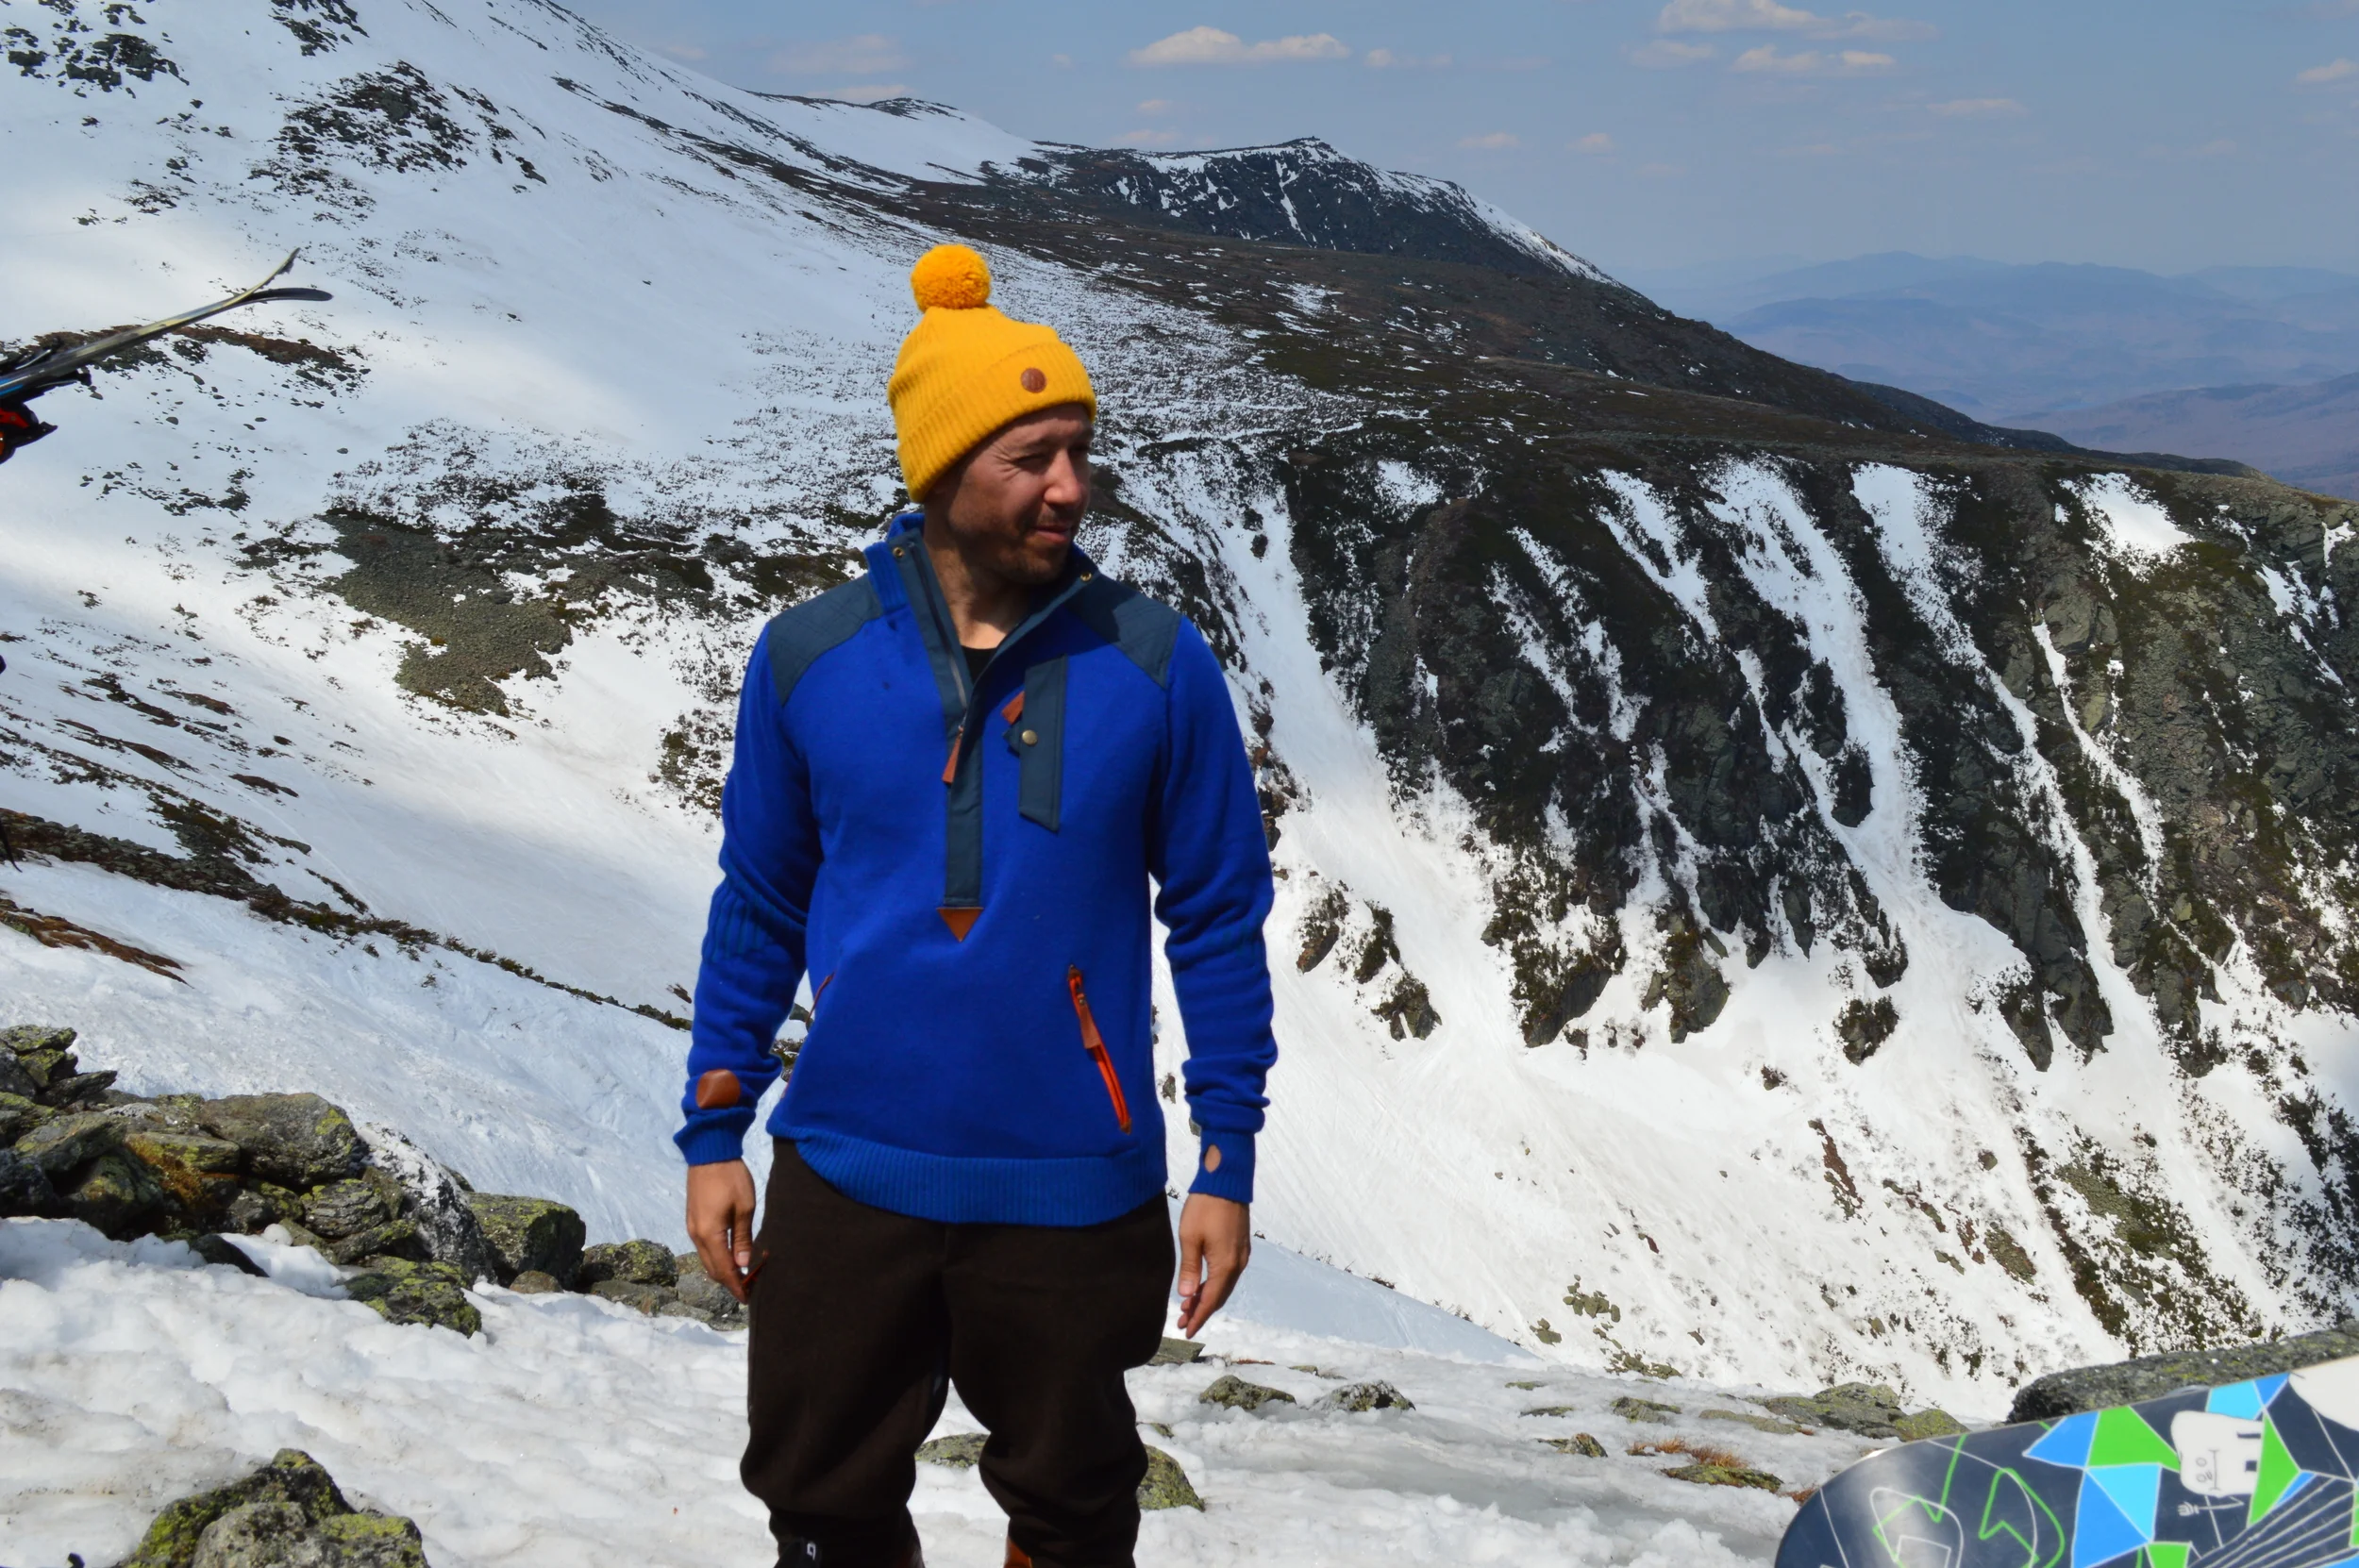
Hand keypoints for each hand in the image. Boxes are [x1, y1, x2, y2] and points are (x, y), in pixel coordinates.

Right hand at [686, 1159, 757, 1302]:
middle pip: (712, 1269)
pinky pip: (704, 1248)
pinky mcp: (693, 1220)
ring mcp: (692, 1228)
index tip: (748, 1298)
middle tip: (749, 1288)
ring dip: (722, 1270)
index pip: (723, 1270)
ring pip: (706, 1259)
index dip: (736, 1286)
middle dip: (729, 1281)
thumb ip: (743, 1239)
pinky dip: (717, 1257)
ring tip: (743, 1274)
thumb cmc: (731, 1178)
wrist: (709, 1153)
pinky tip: (731, 1256)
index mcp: (709, 1235)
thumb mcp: (744, 1208)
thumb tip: (743, 1265)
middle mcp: (696, 1236)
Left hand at [1175, 1193, 1249, 1337]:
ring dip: (1207, 1297)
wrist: (1226, 1182)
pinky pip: (1228, 1274)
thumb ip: (1190, 1269)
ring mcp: (1241, 1255)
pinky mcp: (1240, 1247)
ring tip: (1188, 1305)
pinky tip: (1202, 1285)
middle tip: (1182, 1320)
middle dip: (1201, 1310)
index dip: (1198, 1317)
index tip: (1186, 1330)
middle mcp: (1238, 1264)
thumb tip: (1187, 1296)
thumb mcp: (1190, 1238)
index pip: (1211, 1300)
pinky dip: (1215, 1284)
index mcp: (1225, 1265)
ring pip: (1224, 1286)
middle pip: (1220, 1296)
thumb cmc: (1205, 1207)